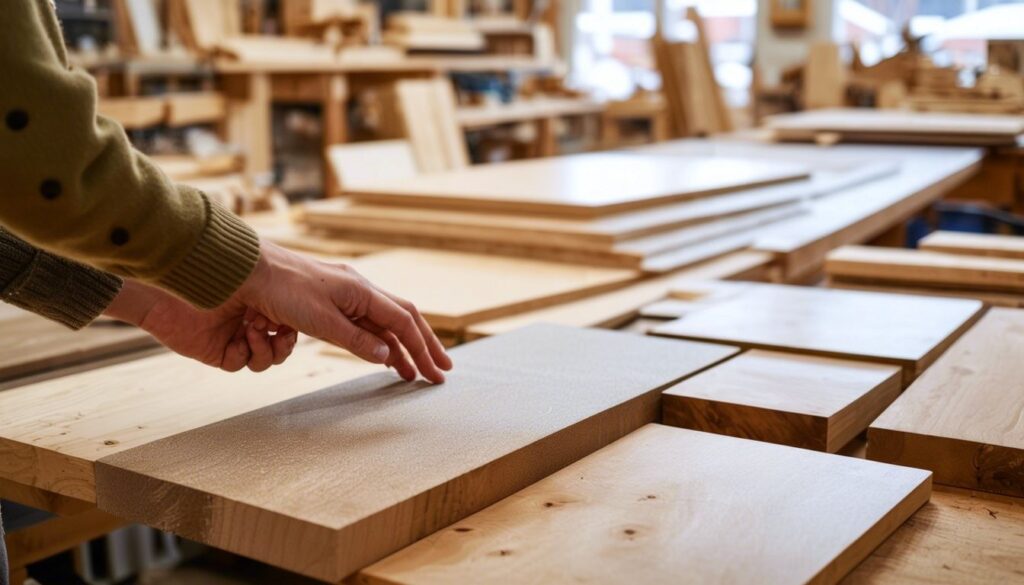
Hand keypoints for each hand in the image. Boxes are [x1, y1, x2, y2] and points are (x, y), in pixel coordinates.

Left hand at [105, 280, 296, 371]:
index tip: (299, 325)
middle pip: (280, 345)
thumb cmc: (236, 272)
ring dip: (266, 351)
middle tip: (281, 332)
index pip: (291, 324)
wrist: (188, 275)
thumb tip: (331, 316)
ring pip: (263, 360)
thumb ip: (299, 300)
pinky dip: (243, 355)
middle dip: (284, 344)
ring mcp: (232, 333)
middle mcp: (250, 316)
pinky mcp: (215, 349)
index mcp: (265, 298)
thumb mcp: (274, 284)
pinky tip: (238, 340)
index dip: (297, 330)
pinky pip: (239, 364)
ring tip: (254, 332)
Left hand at [235, 241, 452, 383]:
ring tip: (407, 372)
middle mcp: (355, 294)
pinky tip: (373, 353)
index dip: (422, 348)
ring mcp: (338, 301)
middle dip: (419, 348)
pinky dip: (371, 344)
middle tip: (437, 371)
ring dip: (394, 351)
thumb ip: (356, 339)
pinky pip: (352, 329)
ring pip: (377, 328)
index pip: (403, 321)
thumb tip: (387, 354)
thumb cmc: (281, 288)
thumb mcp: (321, 319)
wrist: (243, 271)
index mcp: (361, 291)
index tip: (437, 371)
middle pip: (398, 323)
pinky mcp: (319, 309)